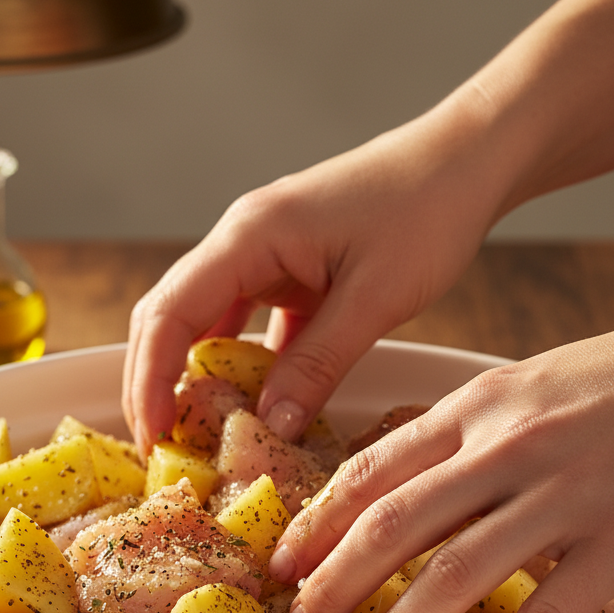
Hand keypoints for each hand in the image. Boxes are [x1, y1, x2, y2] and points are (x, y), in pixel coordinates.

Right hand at [121, 95, 504, 453]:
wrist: (463, 164)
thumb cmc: (426, 212)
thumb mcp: (374, 298)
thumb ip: (319, 364)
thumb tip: (270, 426)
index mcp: (250, 236)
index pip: (171, 313)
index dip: (150, 379)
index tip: (153, 436)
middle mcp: (242, 243)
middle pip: (171, 317)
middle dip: (155, 383)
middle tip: (160, 449)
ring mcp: (263, 257)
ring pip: (204, 323)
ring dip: (193, 377)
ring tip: (191, 436)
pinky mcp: (289, 272)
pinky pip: (247, 325)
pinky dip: (240, 366)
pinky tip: (247, 404)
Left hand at [272, 271, 613, 612]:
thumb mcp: (533, 380)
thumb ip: (471, 427)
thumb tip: (412, 470)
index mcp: (481, 405)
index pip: (374, 469)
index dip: (318, 520)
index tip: (284, 559)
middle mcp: (509, 446)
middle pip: (394, 523)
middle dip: (334, 580)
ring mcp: (567, 492)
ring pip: (458, 571)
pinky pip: (551, 608)